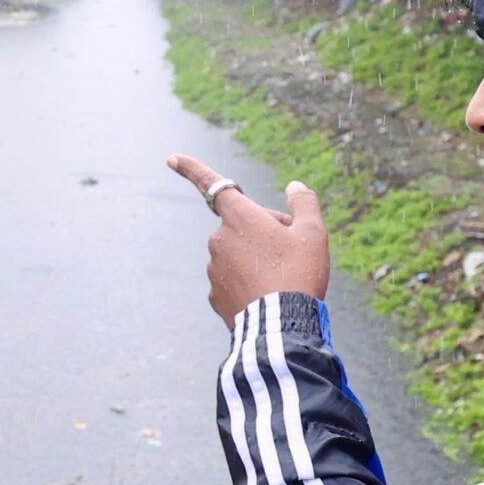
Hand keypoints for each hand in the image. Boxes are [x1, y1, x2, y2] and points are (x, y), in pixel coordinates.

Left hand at [166, 155, 329, 323]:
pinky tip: (267, 293)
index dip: (192, 169)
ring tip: (282, 276)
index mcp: (240, 217)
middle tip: (292, 251)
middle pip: (242, 225)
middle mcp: (219, 239)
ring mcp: (213, 268)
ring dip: (257, 257)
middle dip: (264, 231)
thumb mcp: (313, 232)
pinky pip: (233, 279)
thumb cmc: (298, 273)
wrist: (281, 326)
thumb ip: (304, 203)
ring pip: (239, 253)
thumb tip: (295, 186)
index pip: (213, 185)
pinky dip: (249, 282)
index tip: (171, 158)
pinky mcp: (214, 294)